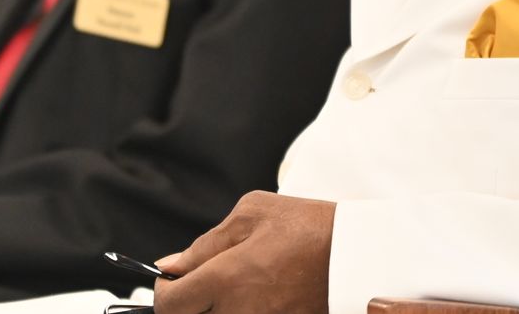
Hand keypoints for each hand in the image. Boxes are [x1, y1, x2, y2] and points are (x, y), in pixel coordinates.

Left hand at [154, 192, 334, 313]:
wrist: (355, 254)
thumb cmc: (304, 226)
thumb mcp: (250, 215)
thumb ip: (204, 245)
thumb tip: (170, 266)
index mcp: (225, 279)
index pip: (170, 305)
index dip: (163, 291)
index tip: (171, 279)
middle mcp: (238, 313)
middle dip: (187, 304)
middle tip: (201, 282)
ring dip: (212, 309)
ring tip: (230, 287)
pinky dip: (236, 311)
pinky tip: (250, 295)